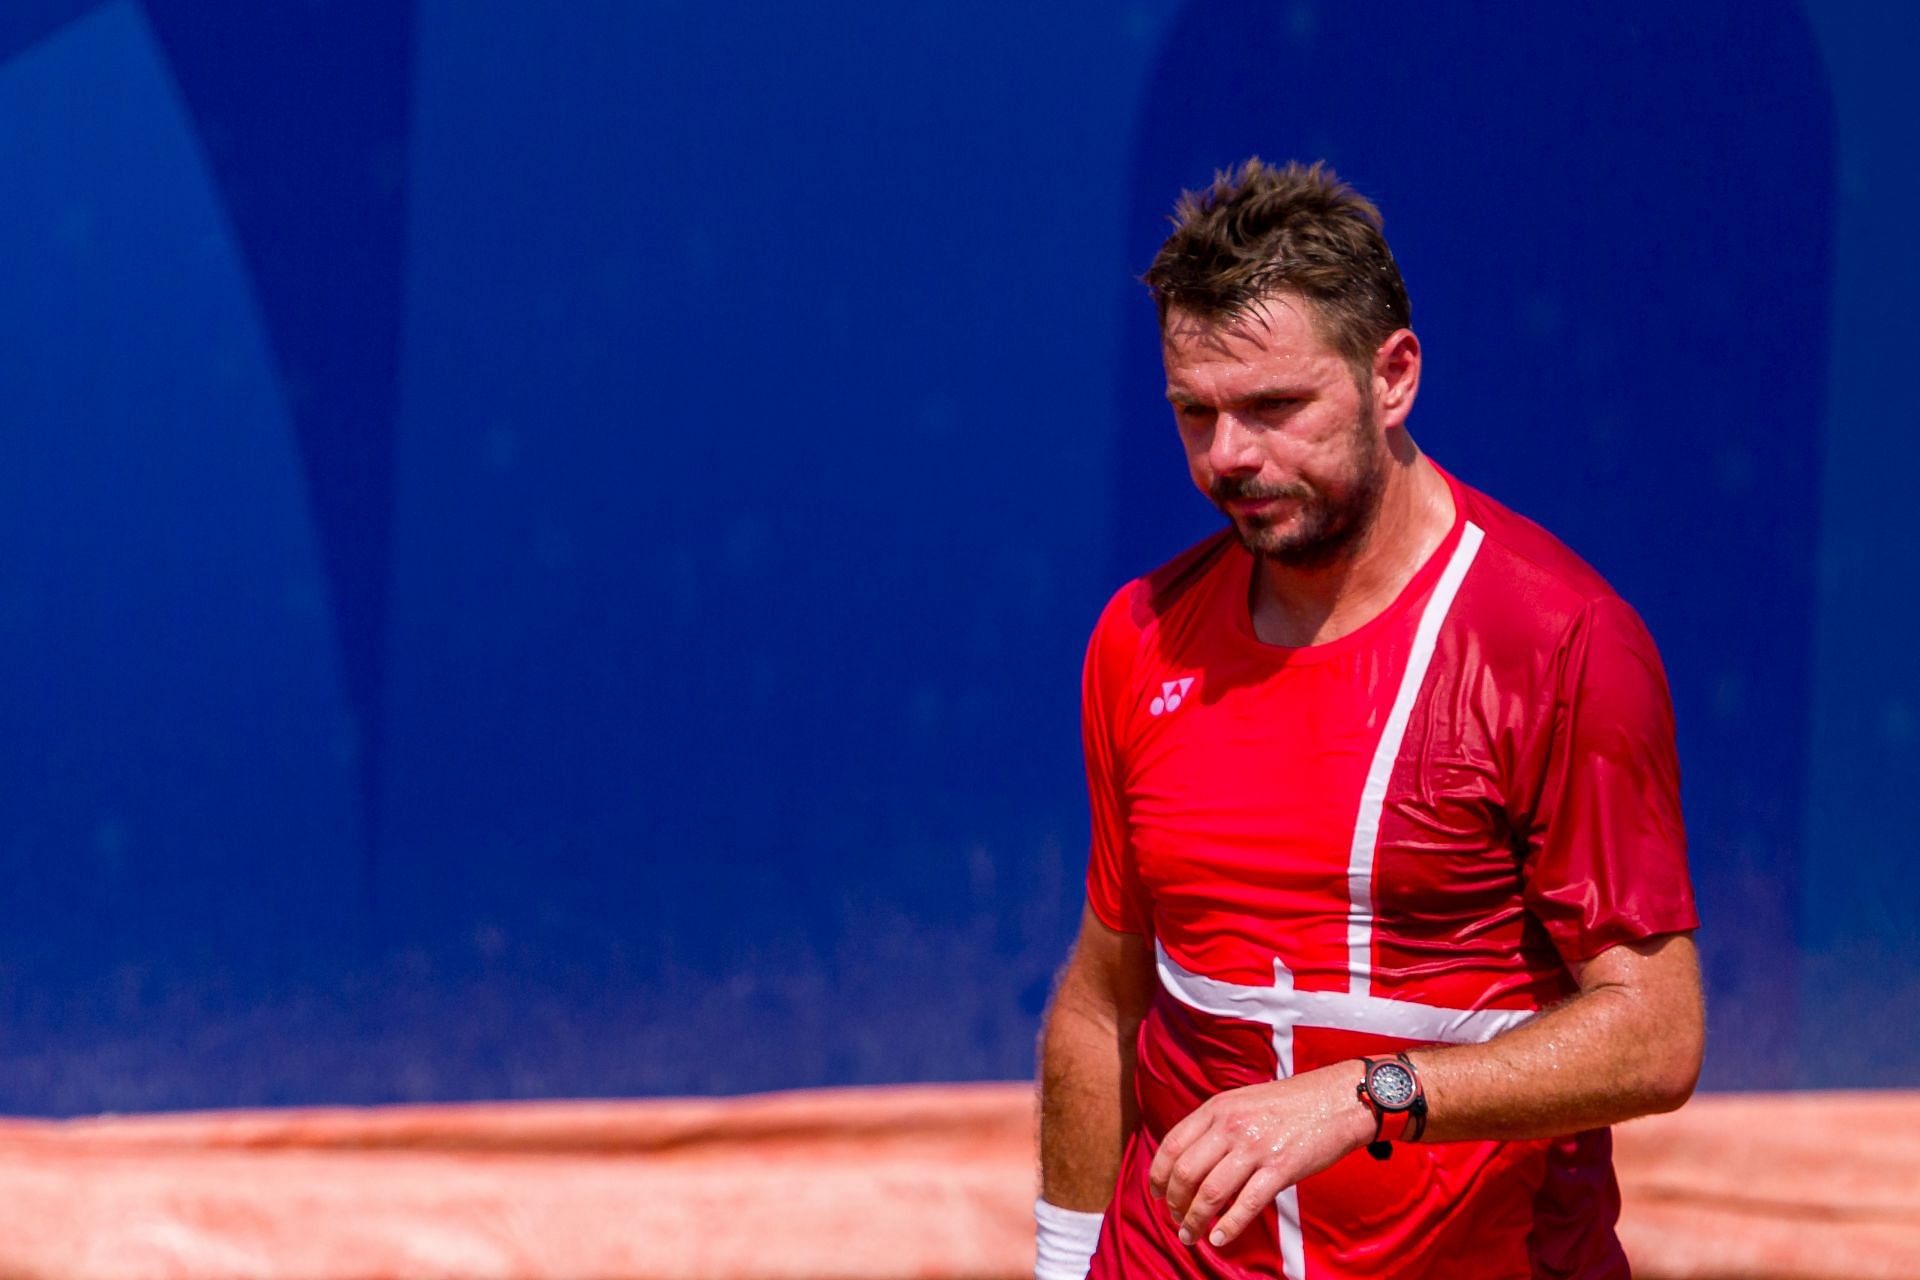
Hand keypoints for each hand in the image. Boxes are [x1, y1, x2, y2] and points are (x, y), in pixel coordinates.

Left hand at [1147, 1064, 1374, 1248]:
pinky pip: (1246, 1204)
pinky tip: (1219, 1240)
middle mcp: (1231, 1126)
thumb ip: (1215, 1124)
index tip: (1157, 1195)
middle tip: (1176, 1219)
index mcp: (1217, 1108)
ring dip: (1195, 1221)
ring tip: (1190, 1236)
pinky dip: (1228, 1227)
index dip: (1159, 1176)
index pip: (1172, 1145)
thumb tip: (1189, 1158)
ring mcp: (1255, 1147)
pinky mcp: (1281, 1168)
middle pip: (1186, 1172)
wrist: (1337, 1099)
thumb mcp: (1242, 1101)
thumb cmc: (1290, 1104)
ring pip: (1210, 1193)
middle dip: (1175, 1203)